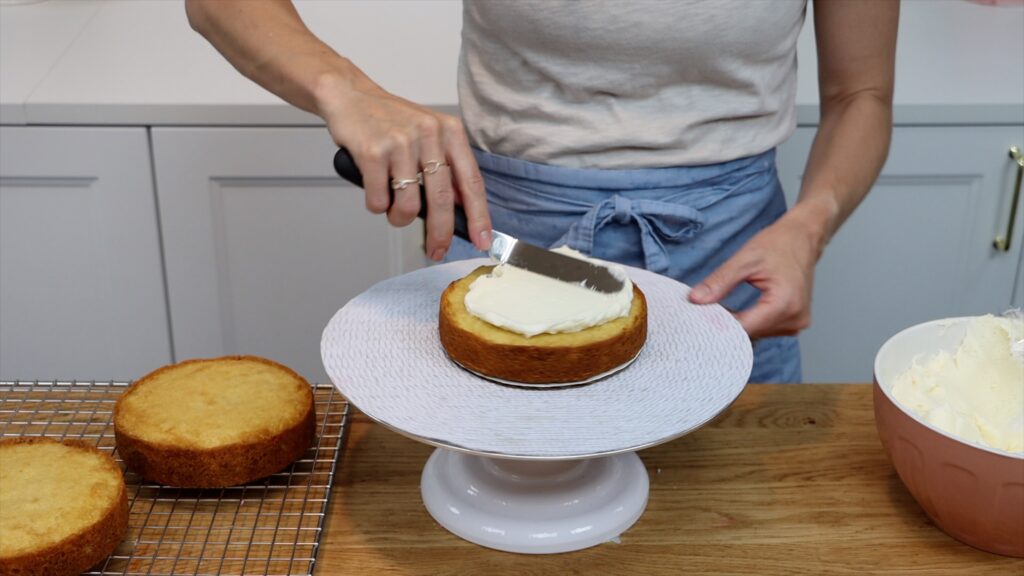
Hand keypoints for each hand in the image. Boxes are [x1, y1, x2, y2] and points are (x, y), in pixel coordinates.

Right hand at [316, 73, 490, 260]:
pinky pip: (379, 200)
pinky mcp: (372, 152)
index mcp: (450, 131)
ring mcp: (400, 142)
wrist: (350, 96)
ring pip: (409, 205)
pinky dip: (376, 206)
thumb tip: (463, 208)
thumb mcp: (429, 135)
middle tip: (436, 249)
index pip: (471, 181)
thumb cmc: (390, 121)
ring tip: (392, 209)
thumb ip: (447, 166)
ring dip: (399, 218)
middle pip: (441, 200)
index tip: (483, 240)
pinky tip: (374, 193)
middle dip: (440, 233)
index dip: (479, 216)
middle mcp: (429, 134)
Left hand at [688, 210, 825, 338]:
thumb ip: (719, 282)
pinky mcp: (796, 322)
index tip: (698, 317)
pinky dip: (750, 322)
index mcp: (785, 303)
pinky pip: (765, 329)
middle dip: (726, 324)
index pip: (743, 328)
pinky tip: (738, 311)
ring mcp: (798, 322)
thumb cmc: (778, 244)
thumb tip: (695, 300)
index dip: (718, 324)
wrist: (803, 237)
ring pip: (756, 334)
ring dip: (738, 324)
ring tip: (722, 307)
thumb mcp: (744, 260)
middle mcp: (795, 318)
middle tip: (705, 310)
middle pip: (750, 333)